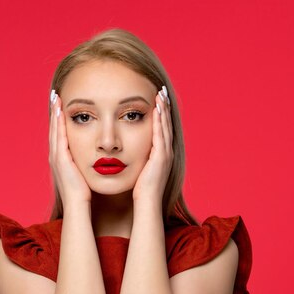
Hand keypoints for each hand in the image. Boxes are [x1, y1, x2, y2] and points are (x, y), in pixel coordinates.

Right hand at [48, 91, 91, 204]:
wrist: (78, 206)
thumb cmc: (84, 192)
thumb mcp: (84, 173)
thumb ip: (86, 163)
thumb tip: (95, 155)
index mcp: (62, 158)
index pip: (59, 134)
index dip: (59, 119)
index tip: (62, 104)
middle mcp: (56, 155)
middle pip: (54, 128)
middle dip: (55, 111)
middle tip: (56, 95)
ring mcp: (56, 157)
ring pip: (54, 130)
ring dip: (55, 113)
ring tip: (56, 98)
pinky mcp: (60, 159)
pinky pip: (58, 137)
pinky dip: (58, 124)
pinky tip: (61, 112)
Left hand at [132, 86, 173, 202]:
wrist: (146, 203)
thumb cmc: (140, 189)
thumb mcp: (139, 168)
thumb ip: (137, 158)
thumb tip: (127, 149)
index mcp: (161, 154)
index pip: (161, 128)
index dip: (161, 113)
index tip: (157, 98)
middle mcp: (166, 152)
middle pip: (166, 124)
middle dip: (165, 107)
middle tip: (161, 90)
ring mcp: (166, 154)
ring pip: (165, 127)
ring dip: (164, 110)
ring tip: (160, 94)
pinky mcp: (162, 158)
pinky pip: (161, 135)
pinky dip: (160, 122)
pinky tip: (157, 110)